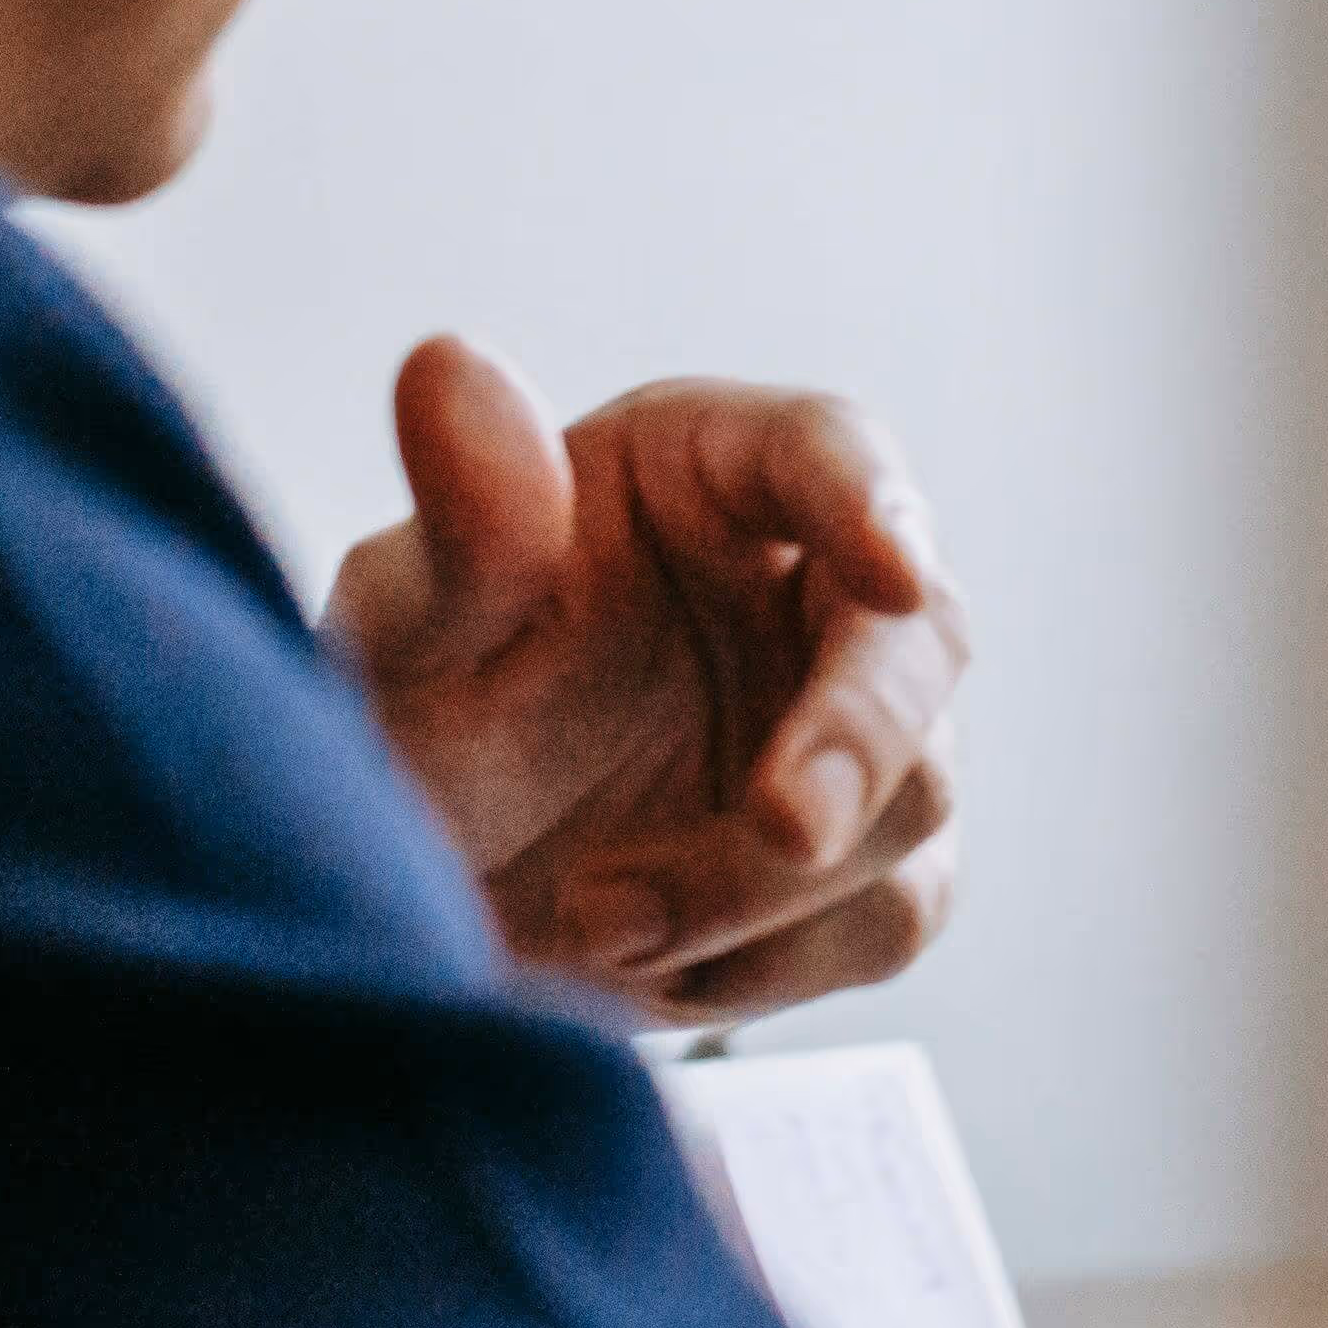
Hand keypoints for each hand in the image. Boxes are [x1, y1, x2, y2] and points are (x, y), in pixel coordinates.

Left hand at [320, 337, 967, 1018]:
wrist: (417, 896)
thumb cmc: (411, 723)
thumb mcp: (404, 633)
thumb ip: (455, 524)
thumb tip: (448, 369)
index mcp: (707, 472)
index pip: (829, 450)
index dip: (872, 503)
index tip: (888, 570)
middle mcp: (807, 585)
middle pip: (923, 638)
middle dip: (860, 741)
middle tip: (779, 825)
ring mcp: (853, 727)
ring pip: (919, 796)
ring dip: (761, 883)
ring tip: (594, 917)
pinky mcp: (864, 863)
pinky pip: (886, 915)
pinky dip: (766, 959)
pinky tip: (645, 958)